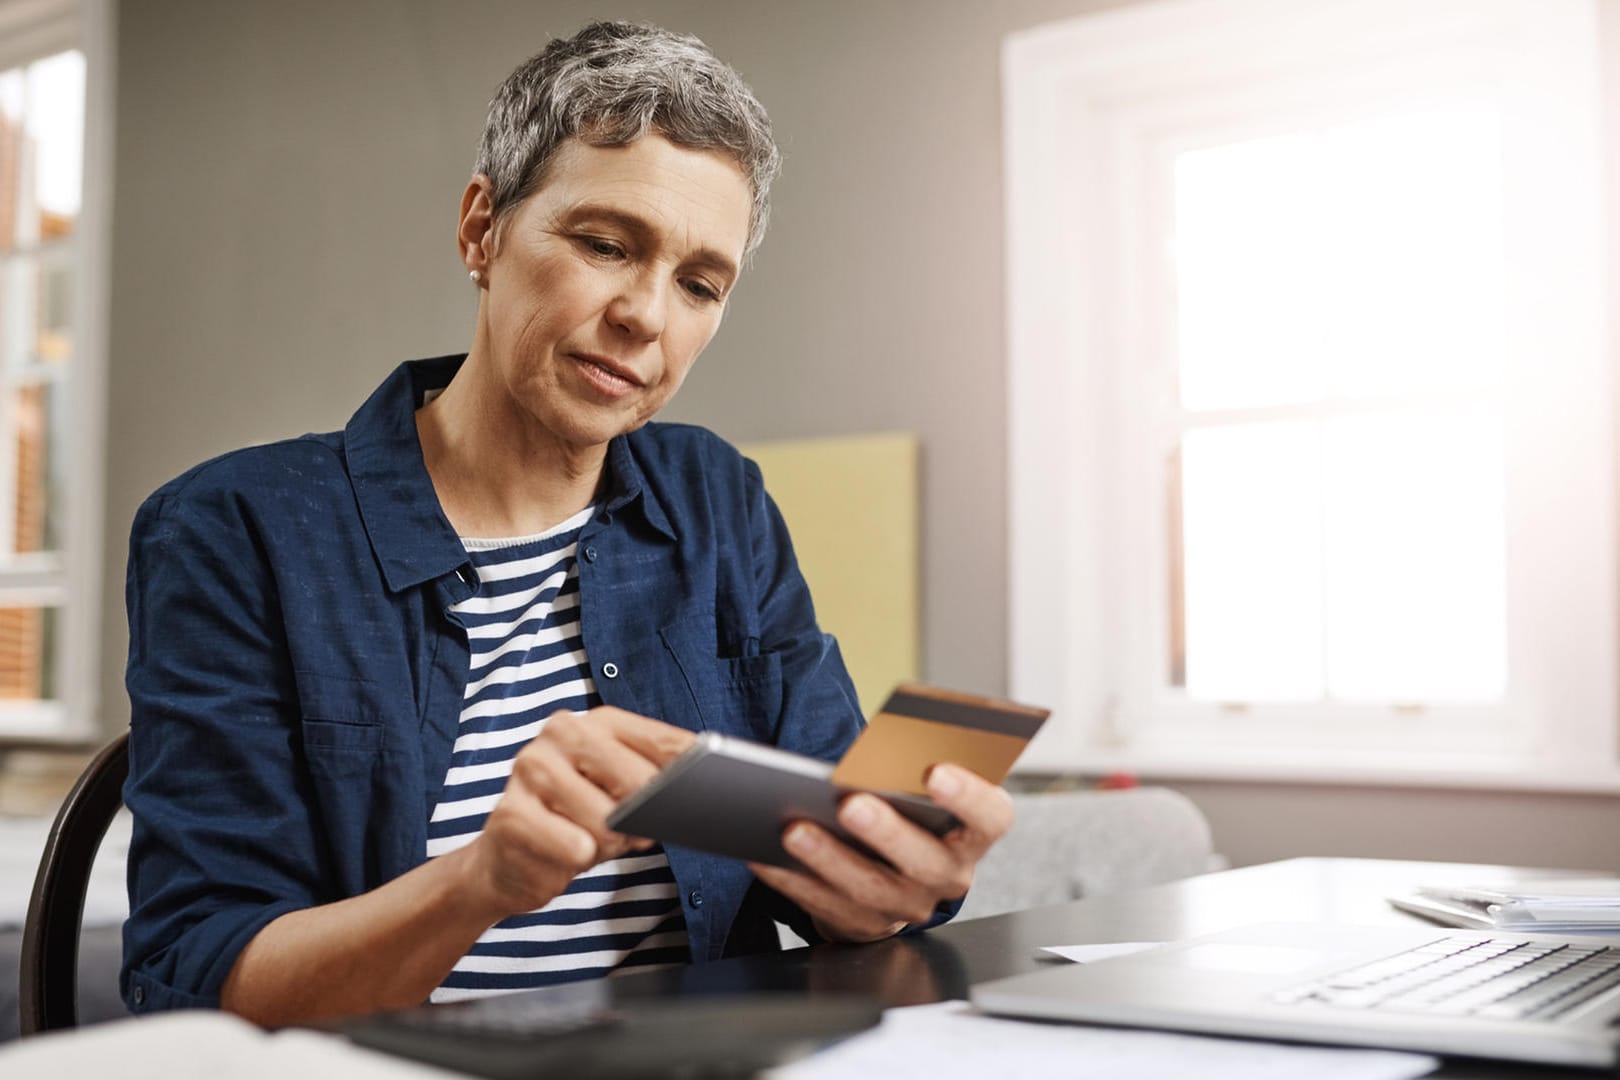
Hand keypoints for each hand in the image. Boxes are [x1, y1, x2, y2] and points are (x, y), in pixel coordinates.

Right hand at [459, 706, 694, 919]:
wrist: (504, 862)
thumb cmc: (572, 823)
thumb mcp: (618, 796)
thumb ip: (653, 783)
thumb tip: (697, 788)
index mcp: (596, 721)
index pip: (664, 743)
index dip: (691, 775)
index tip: (710, 793)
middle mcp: (561, 733)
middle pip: (640, 782)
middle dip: (641, 820)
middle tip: (624, 831)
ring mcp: (530, 769)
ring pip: (607, 823)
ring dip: (607, 846)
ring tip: (586, 840)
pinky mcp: (511, 814)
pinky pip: (574, 847)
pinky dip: (577, 861)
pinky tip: (562, 854)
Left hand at [748, 763, 1014, 942]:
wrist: (895, 870)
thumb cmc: (907, 810)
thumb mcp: (917, 786)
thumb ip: (908, 767)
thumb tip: (872, 748)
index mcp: (972, 833)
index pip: (990, 816)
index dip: (968, 796)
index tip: (934, 771)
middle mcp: (947, 875)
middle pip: (924, 860)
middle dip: (886, 832)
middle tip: (851, 804)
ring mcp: (906, 906)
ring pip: (869, 889)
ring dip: (828, 859)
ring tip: (793, 828)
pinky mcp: (863, 926)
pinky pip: (824, 907)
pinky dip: (791, 879)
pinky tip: (762, 853)